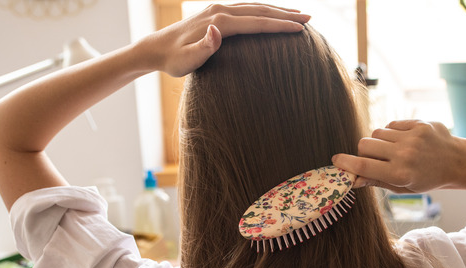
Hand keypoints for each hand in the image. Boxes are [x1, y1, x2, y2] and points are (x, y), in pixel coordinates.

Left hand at [140, 3, 309, 77]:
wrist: (156, 48)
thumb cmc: (173, 60)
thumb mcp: (186, 60)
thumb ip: (203, 47)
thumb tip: (216, 31)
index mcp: (218, 22)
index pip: (256, 22)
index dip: (279, 26)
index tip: (300, 29)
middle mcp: (220, 11)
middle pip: (260, 10)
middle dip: (286, 15)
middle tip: (309, 19)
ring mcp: (218, 10)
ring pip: (255, 7)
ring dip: (277, 11)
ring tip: (298, 16)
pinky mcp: (216, 13)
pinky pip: (246, 9)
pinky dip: (263, 11)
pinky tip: (272, 16)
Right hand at [332, 120, 460, 192]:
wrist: (456, 161)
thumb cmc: (426, 178)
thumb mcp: (402, 187)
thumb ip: (376, 180)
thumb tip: (352, 179)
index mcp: (400, 174)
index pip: (363, 166)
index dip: (346, 163)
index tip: (336, 161)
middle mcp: (405, 154)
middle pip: (364, 144)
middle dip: (362, 151)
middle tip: (372, 157)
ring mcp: (412, 137)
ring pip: (376, 133)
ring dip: (378, 141)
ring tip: (392, 150)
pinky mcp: (418, 123)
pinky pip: (391, 125)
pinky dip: (391, 133)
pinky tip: (403, 141)